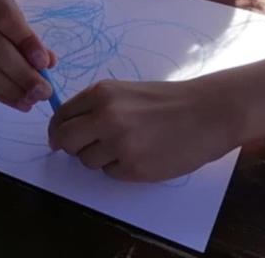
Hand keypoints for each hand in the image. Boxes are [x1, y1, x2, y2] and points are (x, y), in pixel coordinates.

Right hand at [0, 0, 55, 110]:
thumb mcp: (6, 4)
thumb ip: (26, 31)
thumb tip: (49, 62)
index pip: (4, 16)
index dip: (25, 40)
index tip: (45, 62)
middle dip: (21, 73)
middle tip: (45, 91)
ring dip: (10, 88)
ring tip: (33, 101)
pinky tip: (18, 102)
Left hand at [49, 77, 237, 181]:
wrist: (206, 114)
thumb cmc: (166, 101)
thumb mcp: (124, 91)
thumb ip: (95, 107)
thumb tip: (66, 127)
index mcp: (100, 94)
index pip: (61, 117)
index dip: (58, 130)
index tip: (59, 138)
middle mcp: (105, 118)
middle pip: (65, 141)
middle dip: (69, 147)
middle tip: (83, 148)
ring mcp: (119, 145)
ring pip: (86, 160)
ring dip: (98, 158)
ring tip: (125, 146)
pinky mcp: (134, 168)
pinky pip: (110, 173)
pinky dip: (119, 168)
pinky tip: (140, 155)